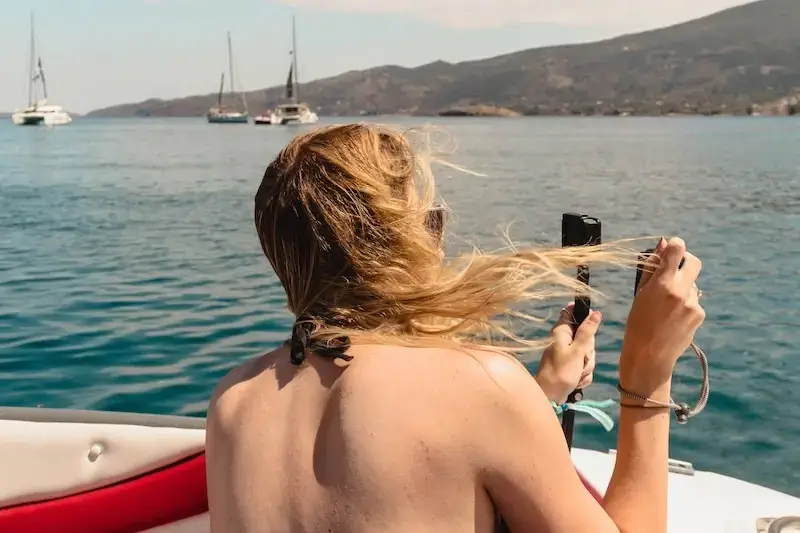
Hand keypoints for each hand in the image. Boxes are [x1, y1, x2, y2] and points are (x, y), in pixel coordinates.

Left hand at [536, 303, 601, 403]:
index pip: (572, 312)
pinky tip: (577, 380)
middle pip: (586, 336)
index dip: (584, 315)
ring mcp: (568, 354)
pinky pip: (585, 365)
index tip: (590, 327)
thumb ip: (587, 332)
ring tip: (577, 372)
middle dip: (588, 350)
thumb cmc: (560, 372)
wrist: (551, 397)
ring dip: (586, 365)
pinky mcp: (572, 366)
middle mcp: (564, 340)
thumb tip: (596, 313)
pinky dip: (583, 374)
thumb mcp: (577, 351)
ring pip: (588, 353)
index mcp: (562, 331)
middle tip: (581, 358)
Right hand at [620, 237, 705, 393]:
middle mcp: (680, 291)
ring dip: (683, 287)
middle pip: (694, 262)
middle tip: (675, 268)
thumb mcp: (639, 294)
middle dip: (686, 261)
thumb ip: (651, 269)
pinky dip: (685, 304)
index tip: (671, 248)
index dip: (675, 245)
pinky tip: (672, 317)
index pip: (677, 250)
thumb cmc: (637, 323)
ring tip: (666, 306)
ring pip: (692, 284)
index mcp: (662, 283)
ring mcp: (693, 304)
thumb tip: (661, 245)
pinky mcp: (699, 315)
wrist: (649, 355)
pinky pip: (694, 301)